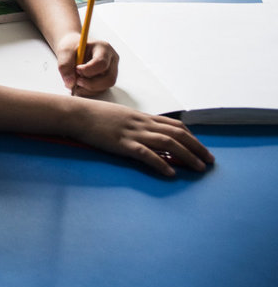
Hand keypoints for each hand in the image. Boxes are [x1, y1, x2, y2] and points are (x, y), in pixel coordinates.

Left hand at [55, 36, 118, 95]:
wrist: (73, 49)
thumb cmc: (71, 47)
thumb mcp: (65, 51)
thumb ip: (65, 65)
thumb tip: (71, 83)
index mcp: (103, 48)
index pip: (102, 63)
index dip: (88, 70)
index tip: (76, 69)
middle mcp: (111, 61)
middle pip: (109, 79)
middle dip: (91, 84)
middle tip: (76, 81)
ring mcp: (111, 72)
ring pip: (105, 87)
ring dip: (87, 88)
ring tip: (74, 81)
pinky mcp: (106, 80)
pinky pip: (100, 91)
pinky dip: (87, 91)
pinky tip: (78, 84)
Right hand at [73, 102, 213, 176]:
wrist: (75, 113)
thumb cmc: (94, 115)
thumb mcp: (119, 116)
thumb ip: (134, 125)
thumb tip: (147, 134)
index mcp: (141, 117)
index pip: (174, 125)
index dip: (192, 137)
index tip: (201, 148)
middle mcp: (141, 123)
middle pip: (177, 134)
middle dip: (197, 148)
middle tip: (210, 161)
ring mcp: (132, 133)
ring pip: (168, 143)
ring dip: (187, 156)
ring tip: (199, 168)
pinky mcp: (122, 143)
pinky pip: (146, 154)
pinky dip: (161, 163)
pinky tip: (170, 172)